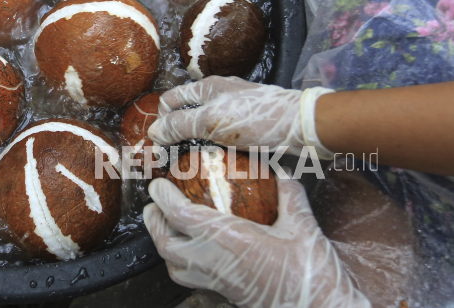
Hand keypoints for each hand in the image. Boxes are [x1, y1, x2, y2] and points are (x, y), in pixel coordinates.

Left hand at [144, 177, 370, 307]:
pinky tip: (190, 254)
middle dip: (153, 222)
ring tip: (166, 227)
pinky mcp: (222, 294)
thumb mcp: (303, 227)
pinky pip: (188, 280)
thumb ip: (289, 194)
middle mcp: (214, 262)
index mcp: (228, 239)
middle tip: (152, 205)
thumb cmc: (311, 274)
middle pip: (166, 244)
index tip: (157, 185)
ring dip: (163, 245)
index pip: (180, 215)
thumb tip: (281, 170)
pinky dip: (179, 264)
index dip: (163, 198)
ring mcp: (216, 282)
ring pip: (173, 266)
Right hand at [149, 76, 333, 157]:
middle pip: (187, 114)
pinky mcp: (249, 127)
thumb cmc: (255, 118)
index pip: (171, 100)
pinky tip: (216, 165)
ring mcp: (235, 111)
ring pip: (206, 128)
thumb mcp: (211, 121)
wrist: (301, 126)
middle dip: (177, 134)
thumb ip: (180, 125)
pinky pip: (224, 138)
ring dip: (196, 144)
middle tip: (170, 160)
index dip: (161, 119)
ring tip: (190, 167)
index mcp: (207, 88)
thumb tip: (153, 132)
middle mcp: (219, 96)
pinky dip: (216, 149)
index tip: (158, 144)